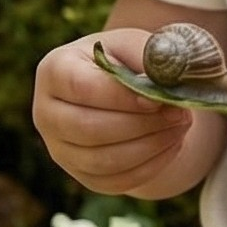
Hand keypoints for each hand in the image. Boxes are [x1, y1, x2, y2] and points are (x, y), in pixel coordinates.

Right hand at [33, 29, 198, 194]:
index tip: (157, 99)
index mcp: (54, 70)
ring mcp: (59, 148)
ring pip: (103, 160)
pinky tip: (172, 145)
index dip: (121, 97)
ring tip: (181, 127)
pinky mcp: (80, 174)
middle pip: (89, 129)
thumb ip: (149, 58)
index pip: (82, 88)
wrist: (117, 91)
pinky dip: (149, 167)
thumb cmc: (124, 61)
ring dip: (150, 146)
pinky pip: (115, 181)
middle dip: (142, 124)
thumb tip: (164, 88)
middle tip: (180, 113)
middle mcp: (46, 113)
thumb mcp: (135, 45)